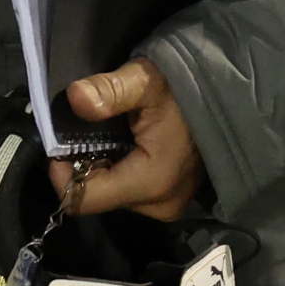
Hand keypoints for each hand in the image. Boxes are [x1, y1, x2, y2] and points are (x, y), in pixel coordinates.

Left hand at [47, 58, 202, 220]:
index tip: (59, 141)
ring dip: (101, 166)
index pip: (84, 199)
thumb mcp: (145, 79)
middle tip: (86, 130)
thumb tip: (76, 97)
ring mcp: (166, 205)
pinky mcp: (168, 199)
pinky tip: (124, 142)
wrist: (225, 96)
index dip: (62, 172)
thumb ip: (110, 90)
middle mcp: (158, 205)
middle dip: (82, 165)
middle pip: (96, 197)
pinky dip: (118, 168)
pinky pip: (127, 190)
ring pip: (111, 193)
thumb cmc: (184, 87)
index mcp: (150, 183)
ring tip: (109, 132)